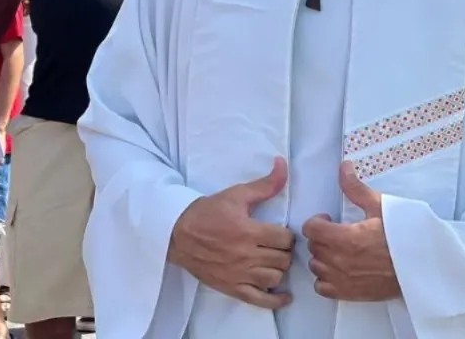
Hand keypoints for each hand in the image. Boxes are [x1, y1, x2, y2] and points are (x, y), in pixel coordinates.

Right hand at [169, 158, 293, 308]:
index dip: (287, 235)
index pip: (285, 238)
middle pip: (283, 259)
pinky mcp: (232, 287)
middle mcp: (246, 254)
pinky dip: (275, 300)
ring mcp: (239, 274)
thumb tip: (283, 164)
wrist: (177, 233)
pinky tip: (283, 295)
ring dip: (279, 270)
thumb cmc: (207, 212)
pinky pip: (260, 300)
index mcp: (248, 230)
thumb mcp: (236, 194)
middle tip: (277, 246)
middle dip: (284, 251)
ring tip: (273, 262)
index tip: (281, 233)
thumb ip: (264, 185)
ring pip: (275, 277)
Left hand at [302, 162, 399, 301]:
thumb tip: (344, 166)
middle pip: (313, 246)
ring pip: (316, 266)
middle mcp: (340, 261)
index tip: (329, 220)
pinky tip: (339, 270)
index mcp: (345, 238)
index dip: (317, 221)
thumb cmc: (402, 235)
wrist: (422, 265)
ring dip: (323, 257)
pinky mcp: (349, 294)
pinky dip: (326, 279)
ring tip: (339, 251)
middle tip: (337, 233)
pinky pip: (322, 288)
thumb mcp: (380, 206)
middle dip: (322, 237)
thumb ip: (356, 188)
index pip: (310, 229)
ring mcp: (343, 280)